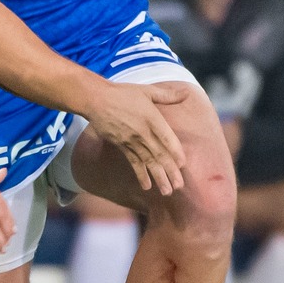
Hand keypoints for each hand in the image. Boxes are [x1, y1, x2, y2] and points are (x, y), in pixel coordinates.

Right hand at [85, 81, 191, 195]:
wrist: (96, 100)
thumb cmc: (123, 93)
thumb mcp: (147, 91)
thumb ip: (168, 95)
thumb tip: (187, 93)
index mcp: (152, 118)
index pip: (167, 138)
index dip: (175, 152)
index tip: (183, 165)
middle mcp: (143, 132)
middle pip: (159, 154)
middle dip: (170, 171)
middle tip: (179, 186)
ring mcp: (131, 141)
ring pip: (148, 162)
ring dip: (158, 177)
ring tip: (167, 192)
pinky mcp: (122, 146)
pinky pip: (134, 162)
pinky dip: (141, 174)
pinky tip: (147, 186)